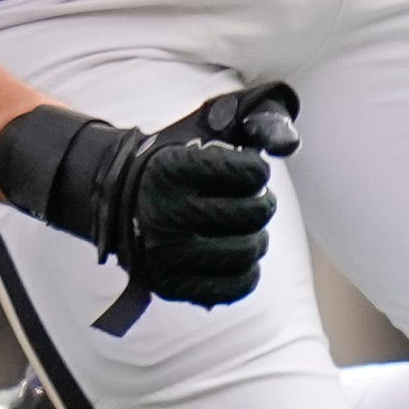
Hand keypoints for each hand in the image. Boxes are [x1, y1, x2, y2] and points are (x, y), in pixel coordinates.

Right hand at [0, 83, 298, 324]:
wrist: (120, 199)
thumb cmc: (177, 163)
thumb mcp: (207, 131)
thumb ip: (255, 123)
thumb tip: (288, 145)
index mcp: (170, 172)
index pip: (252, 173)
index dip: (256, 171)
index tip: (240, 172)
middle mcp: (163, 216)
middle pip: (255, 213)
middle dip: (260, 204)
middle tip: (247, 201)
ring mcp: (165, 256)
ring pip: (249, 251)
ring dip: (256, 238)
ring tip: (241, 228)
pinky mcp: (171, 286)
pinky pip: (236, 286)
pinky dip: (247, 271)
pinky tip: (235, 255)